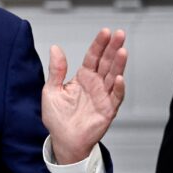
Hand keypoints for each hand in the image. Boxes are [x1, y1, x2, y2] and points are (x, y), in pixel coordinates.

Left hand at [41, 28, 126, 163]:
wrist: (63, 140)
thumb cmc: (57, 118)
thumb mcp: (51, 90)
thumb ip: (56, 70)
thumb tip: (55, 48)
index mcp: (82, 78)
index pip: (93, 57)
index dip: (99, 44)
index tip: (105, 31)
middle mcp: (95, 85)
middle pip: (106, 63)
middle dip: (113, 48)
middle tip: (120, 34)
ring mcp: (103, 96)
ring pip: (113, 76)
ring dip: (118, 64)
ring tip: (122, 51)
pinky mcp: (107, 110)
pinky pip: (115, 97)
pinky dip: (118, 88)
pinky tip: (119, 78)